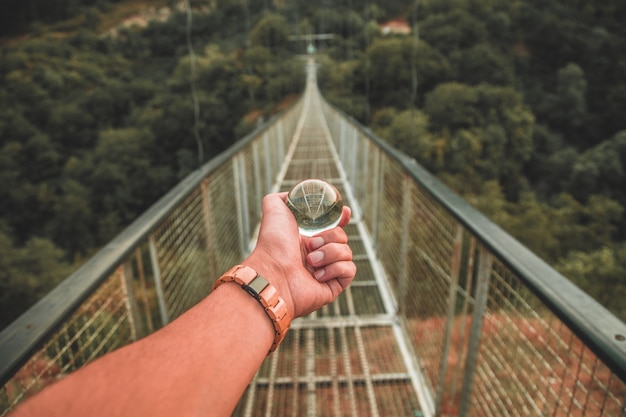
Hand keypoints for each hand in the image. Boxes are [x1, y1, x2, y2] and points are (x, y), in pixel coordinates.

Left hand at [243, 192, 355, 317]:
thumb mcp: (274, 210)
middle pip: (343, 236)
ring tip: (310, 262)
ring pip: (347, 252)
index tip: (345, 212)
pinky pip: (350, 270)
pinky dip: (335, 268)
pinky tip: (317, 275)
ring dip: (329, 253)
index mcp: (307, 239)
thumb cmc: (272, 243)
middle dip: (330, 236)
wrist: (273, 273)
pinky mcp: (334, 286)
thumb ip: (283, 198)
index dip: (342, 218)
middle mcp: (318, 255)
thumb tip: (294, 195)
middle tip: (311, 244)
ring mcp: (327, 271)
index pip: (334, 227)